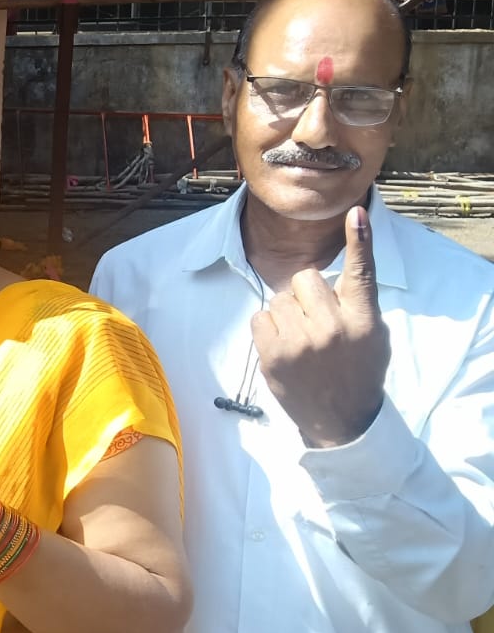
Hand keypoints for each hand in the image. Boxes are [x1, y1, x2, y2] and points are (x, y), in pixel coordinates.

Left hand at [252, 206, 390, 447]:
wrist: (341, 419)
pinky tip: (282, 347)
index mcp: (363, 320)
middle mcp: (333, 327)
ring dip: (286, 313)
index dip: (359, 240)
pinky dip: (267, 328)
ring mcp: (301, 341)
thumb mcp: (372, 335)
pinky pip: (260, 317)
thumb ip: (356, 303)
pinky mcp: (274, 354)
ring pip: (279, 298)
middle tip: (315, 321)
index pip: (361, 273)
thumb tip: (340, 268)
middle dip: (305, 294)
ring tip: (300, 340)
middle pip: (305, 278)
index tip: (354, 213)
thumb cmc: (357, 371)